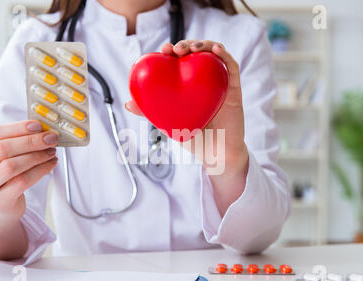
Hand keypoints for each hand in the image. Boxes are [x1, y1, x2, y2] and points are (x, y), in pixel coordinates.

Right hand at [0, 120, 57, 229]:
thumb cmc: (1, 173)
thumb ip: (14, 139)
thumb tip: (42, 129)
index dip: (18, 128)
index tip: (38, 126)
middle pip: (3, 149)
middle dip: (31, 142)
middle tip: (50, 138)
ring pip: (12, 166)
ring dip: (37, 156)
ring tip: (51, 151)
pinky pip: (23, 181)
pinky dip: (41, 170)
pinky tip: (51, 164)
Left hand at [125, 40, 247, 176]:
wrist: (216, 155)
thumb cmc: (193, 138)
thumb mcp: (168, 123)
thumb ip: (150, 111)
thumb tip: (127, 103)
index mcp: (189, 83)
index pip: (181, 60)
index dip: (173, 50)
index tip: (164, 50)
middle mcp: (204, 79)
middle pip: (197, 52)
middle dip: (186, 44)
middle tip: (176, 49)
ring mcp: (220, 82)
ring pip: (214, 54)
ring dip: (204, 44)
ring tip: (192, 48)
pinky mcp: (234, 88)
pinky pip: (232, 67)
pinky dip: (225, 55)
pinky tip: (216, 50)